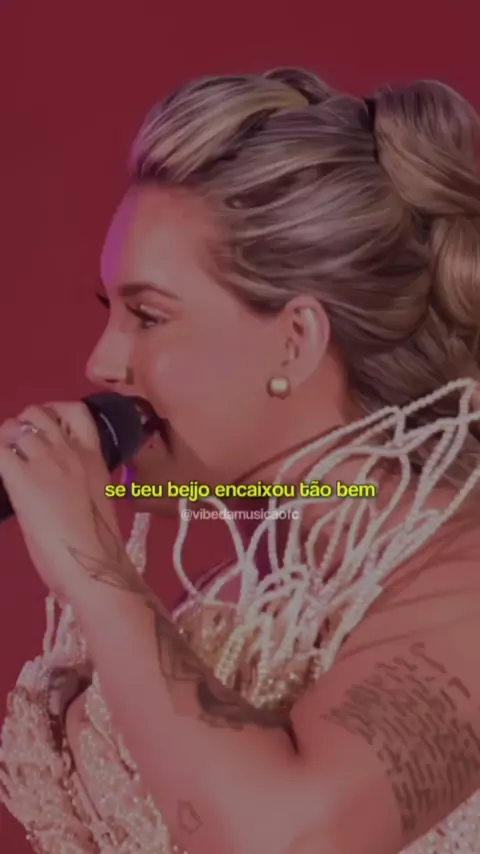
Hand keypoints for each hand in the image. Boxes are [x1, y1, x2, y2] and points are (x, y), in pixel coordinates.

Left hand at [0, 401, 126, 599]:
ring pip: (15, 426)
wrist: (94, 563)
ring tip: (7, 460)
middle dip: (24, 425)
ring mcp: (45, 461)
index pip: (76, 412)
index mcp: (94, 457)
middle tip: (19, 449)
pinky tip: (0, 470)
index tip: (47, 431)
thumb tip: (61, 485)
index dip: (55, 413)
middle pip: (38, 413)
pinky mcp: (21, 478)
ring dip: (6, 439)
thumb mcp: (96, 501)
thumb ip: (79, 482)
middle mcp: (70, 450)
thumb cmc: (100, 545)